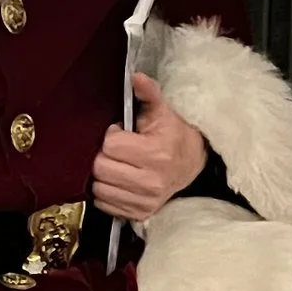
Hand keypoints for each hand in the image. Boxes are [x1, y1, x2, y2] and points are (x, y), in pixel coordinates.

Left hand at [91, 72, 207, 225]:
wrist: (192, 164)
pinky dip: (108, 193)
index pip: (110, 145)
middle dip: (105, 156)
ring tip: (119, 165)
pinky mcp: (140, 214)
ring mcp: (145, 201)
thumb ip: (148, 93)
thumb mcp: (162, 111)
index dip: (112, 136)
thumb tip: (136, 76)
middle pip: (101, 168)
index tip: (123, 134)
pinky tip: (120, 181)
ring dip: (104, 176)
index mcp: (156, 154)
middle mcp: (151, 182)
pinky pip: (105, 205)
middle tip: (119, 151)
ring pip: (100, 188)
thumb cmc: (172, 135)